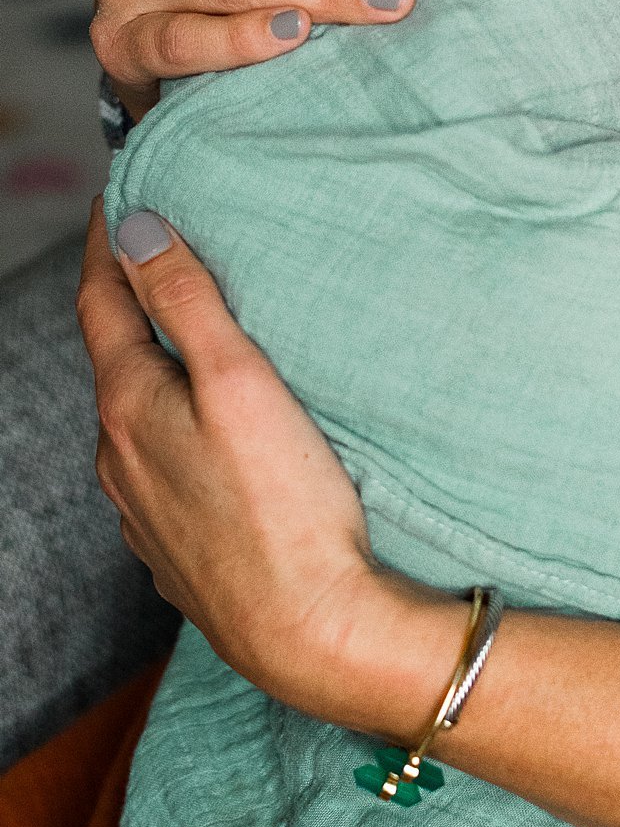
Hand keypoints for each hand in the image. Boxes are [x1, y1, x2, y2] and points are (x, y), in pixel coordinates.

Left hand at [77, 202, 382, 712]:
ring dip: (156, 376)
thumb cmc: (286, 507)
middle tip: (164, 256)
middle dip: (132, 306)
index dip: (112, 244)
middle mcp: (119, 461)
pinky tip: (215, 442)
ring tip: (195, 347)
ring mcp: (143, 513)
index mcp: (130, 409)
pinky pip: (164, 474)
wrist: (309, 633)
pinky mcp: (177, 551)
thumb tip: (138, 229)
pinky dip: (177, 436)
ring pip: (137, 423)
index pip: (103, 302)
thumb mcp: (241, 384)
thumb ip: (188, 303)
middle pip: (116, 362)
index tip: (124, 194)